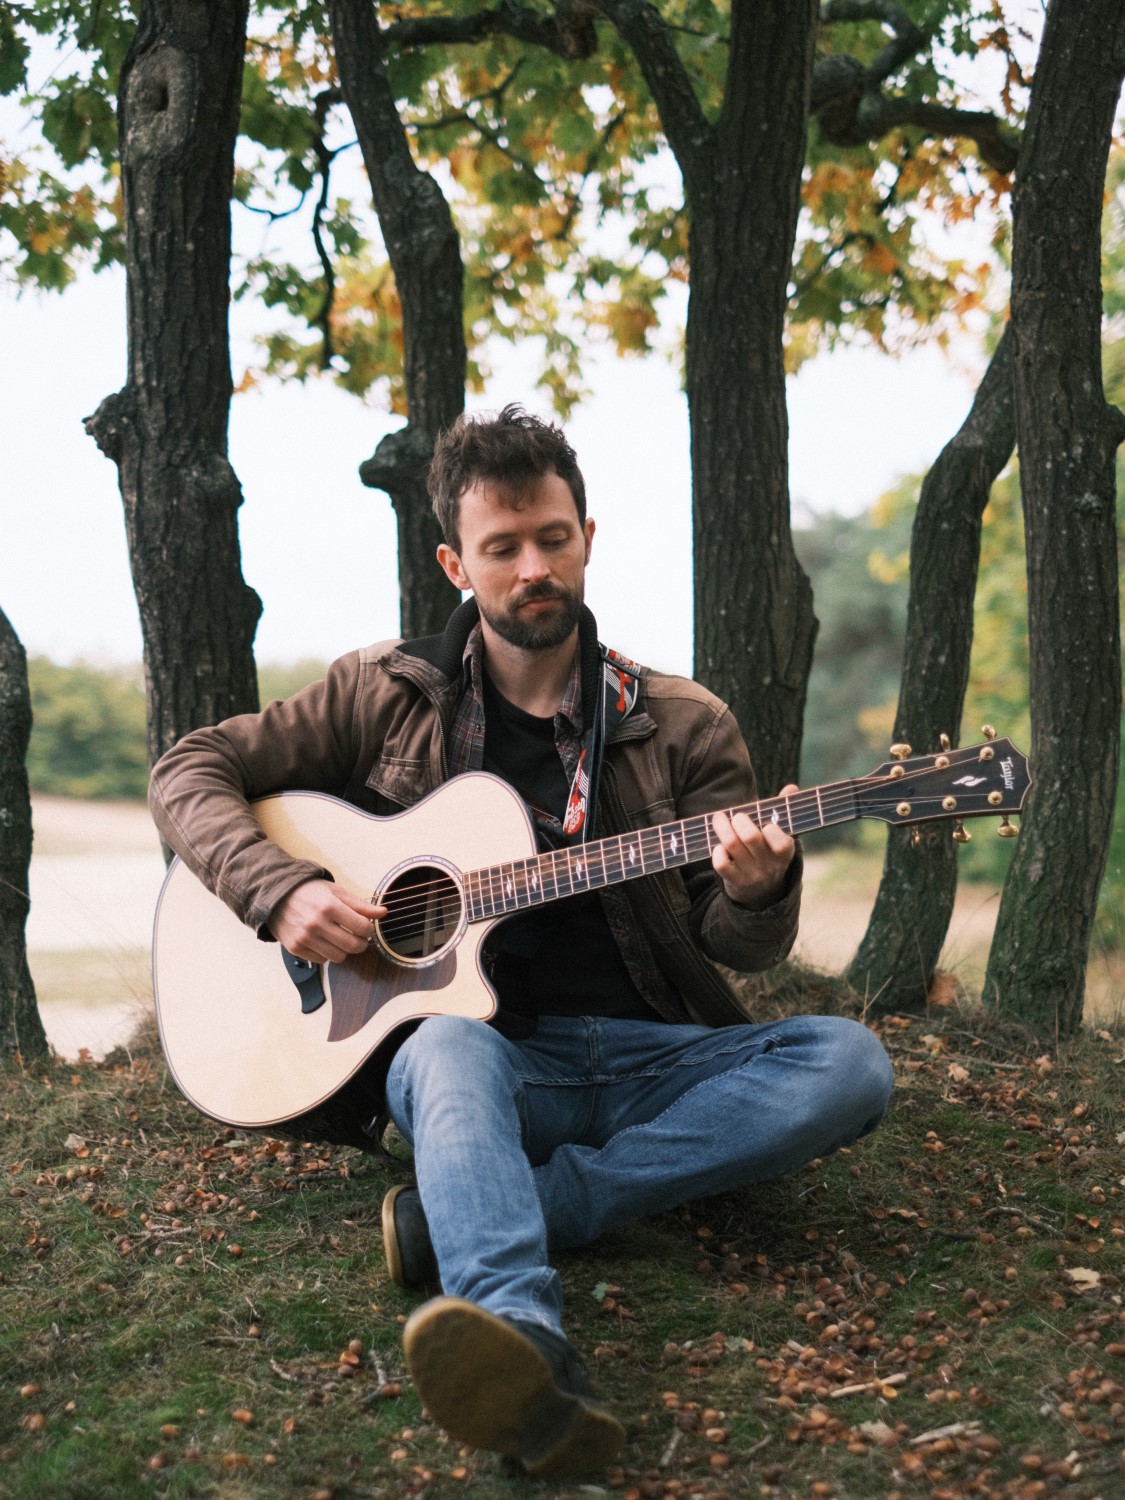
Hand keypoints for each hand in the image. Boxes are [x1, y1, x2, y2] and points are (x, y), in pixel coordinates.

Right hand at [268, 879, 386, 963]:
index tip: (366, 927)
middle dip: (361, 943)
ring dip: (345, 950)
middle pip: (352, 946)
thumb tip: (383, 912)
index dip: (369, 929)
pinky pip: (322, 960)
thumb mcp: (336, 892)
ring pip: (338, 957)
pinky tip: (325, 941)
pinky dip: (327, 953)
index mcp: (329, 906)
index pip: (361, 927)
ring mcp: (304, 938)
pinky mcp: (296, 948)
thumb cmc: (309, 892)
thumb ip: (360, 905)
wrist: (277, 896)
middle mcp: (316, 924)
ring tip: (341, 938)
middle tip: (359, 937)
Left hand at [710, 784, 798, 910]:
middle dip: (740, 820)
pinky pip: (721, 863)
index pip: (782, 843)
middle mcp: (769, 866)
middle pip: (750, 837)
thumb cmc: (770, 854)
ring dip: (722, 827)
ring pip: (732, 845)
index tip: (766, 824)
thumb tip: (792, 788)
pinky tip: (719, 846)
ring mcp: (751, 875)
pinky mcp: (734, 881)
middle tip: (736, 816)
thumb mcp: (782, 837)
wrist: (762, 894)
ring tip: (719, 819)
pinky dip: (717, 850)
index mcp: (785, 853)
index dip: (772, 830)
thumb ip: (785, 812)